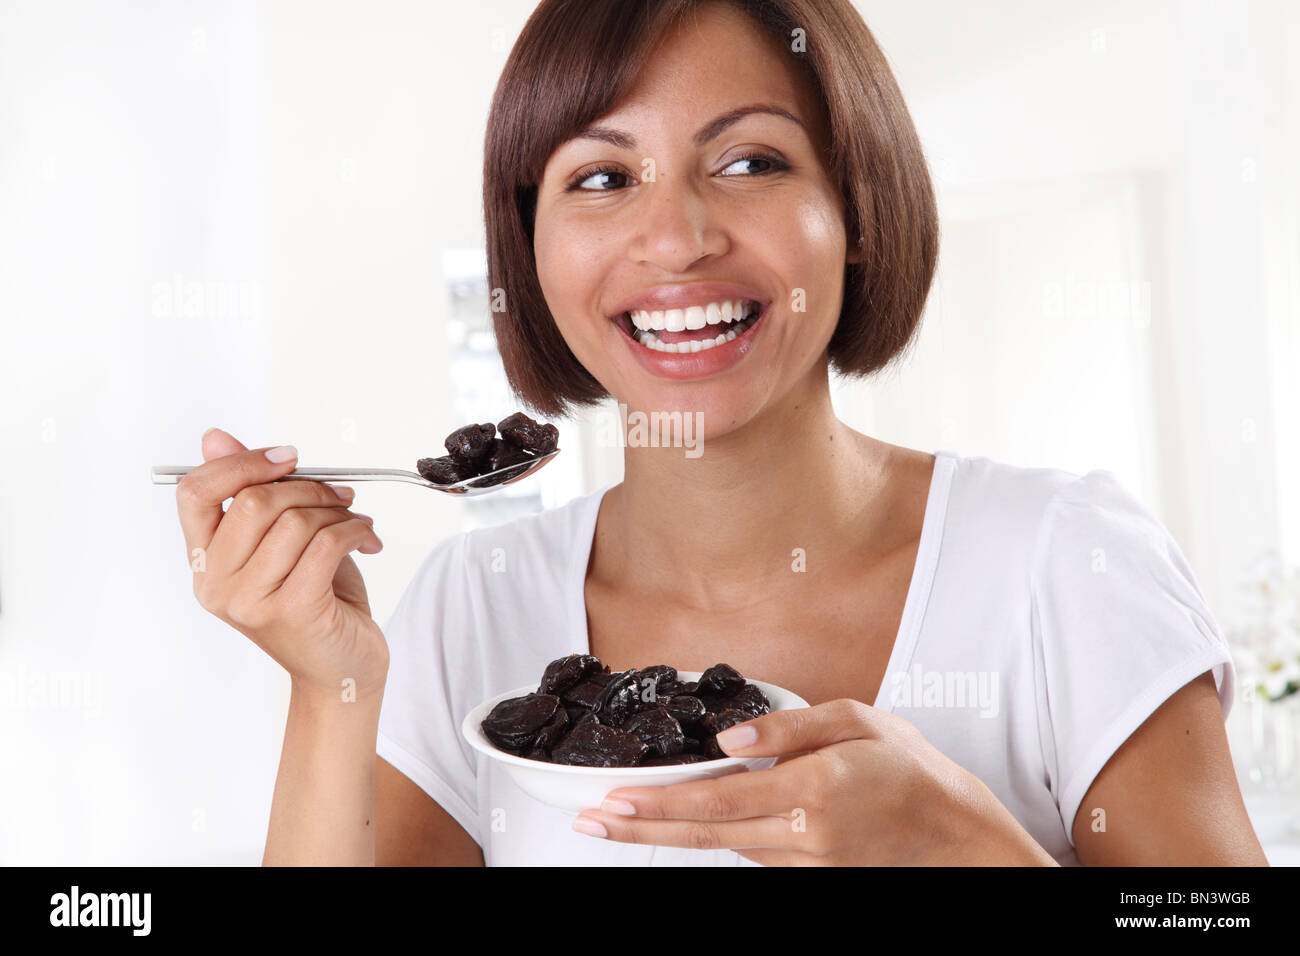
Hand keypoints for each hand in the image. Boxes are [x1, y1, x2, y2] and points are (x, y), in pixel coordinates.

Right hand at [175, 427, 389, 699]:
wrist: (341, 670)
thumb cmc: (315, 602)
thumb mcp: (281, 541)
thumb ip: (251, 492)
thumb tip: (215, 438)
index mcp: (205, 562)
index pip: (194, 493)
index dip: (241, 463)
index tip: (287, 458)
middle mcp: (217, 584)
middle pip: (253, 500)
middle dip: (307, 487)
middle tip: (339, 495)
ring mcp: (250, 601)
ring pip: (295, 521)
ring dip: (337, 512)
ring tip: (355, 522)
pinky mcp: (292, 610)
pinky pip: (324, 544)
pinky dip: (355, 531)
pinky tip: (366, 538)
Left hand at [571, 699, 1055, 864]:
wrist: (956, 838)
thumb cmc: (912, 770)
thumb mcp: (860, 721)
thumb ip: (791, 727)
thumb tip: (729, 739)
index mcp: (814, 789)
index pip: (718, 799)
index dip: (660, 803)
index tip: (613, 800)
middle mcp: (803, 833)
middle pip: (705, 833)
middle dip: (641, 829)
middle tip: (588, 823)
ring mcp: (804, 859)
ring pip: (721, 846)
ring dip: (666, 836)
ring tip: (616, 823)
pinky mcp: (807, 871)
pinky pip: (750, 850)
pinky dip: (711, 836)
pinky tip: (681, 822)